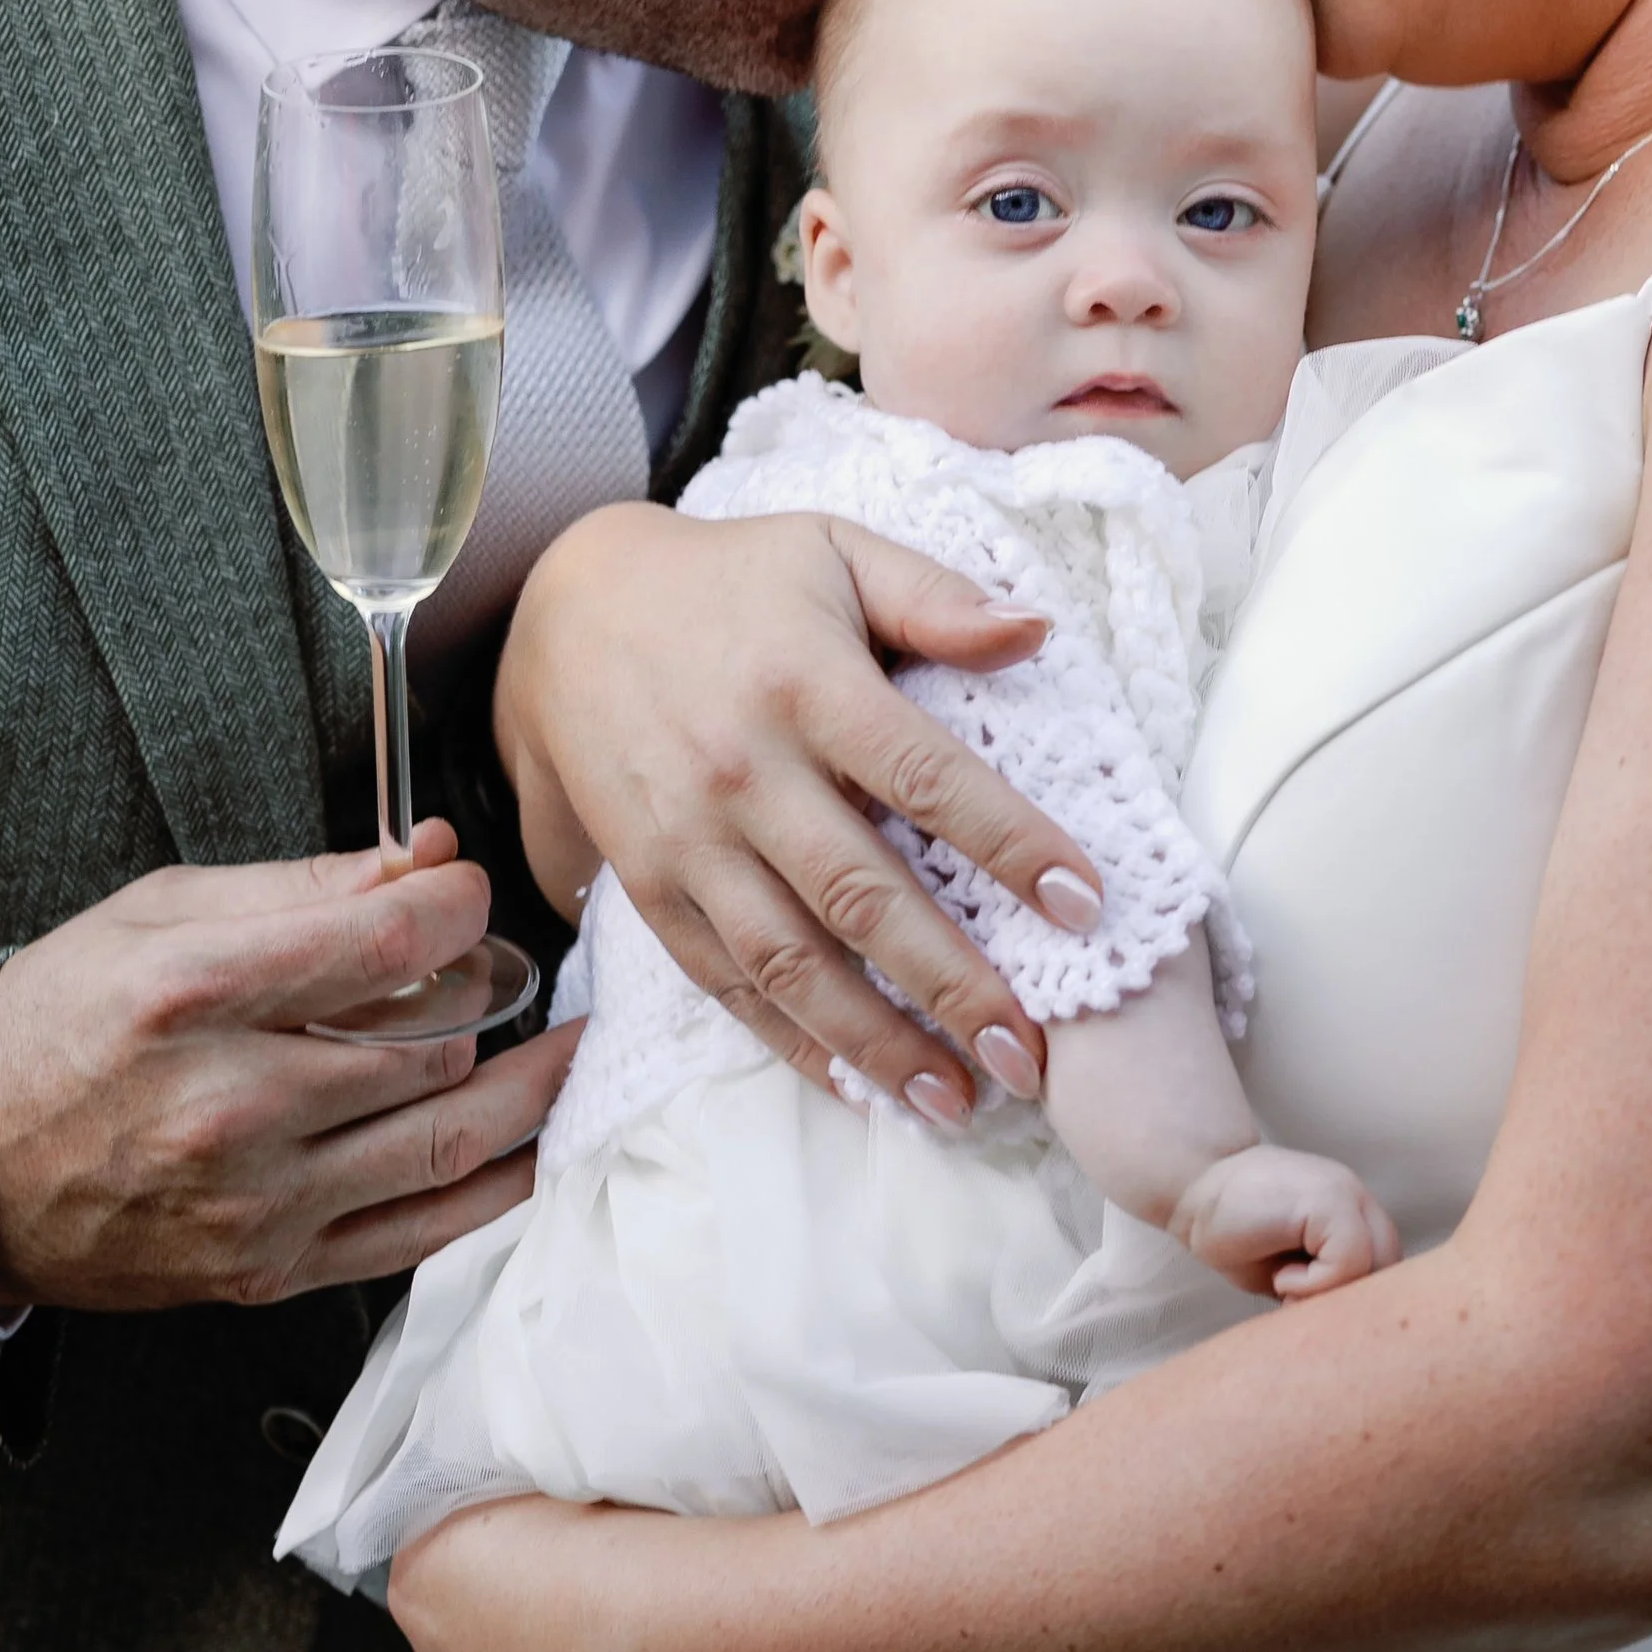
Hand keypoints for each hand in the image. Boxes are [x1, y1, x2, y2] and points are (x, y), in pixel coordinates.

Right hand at [0, 824, 577, 1312]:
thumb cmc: (64, 1023)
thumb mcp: (163, 913)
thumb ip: (307, 883)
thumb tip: (428, 856)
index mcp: (195, 997)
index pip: (388, 941)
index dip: (459, 902)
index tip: (467, 891)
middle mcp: (229, 1106)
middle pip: (430, 1041)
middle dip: (488, 988)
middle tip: (501, 962)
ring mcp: (255, 1203)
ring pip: (446, 1137)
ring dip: (528, 1085)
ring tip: (565, 1042)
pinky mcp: (269, 1271)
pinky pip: (421, 1231)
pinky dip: (498, 1183)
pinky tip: (532, 1138)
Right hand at [495, 504, 1110, 1119]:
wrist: (567, 608)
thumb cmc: (732, 579)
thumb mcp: (833, 548)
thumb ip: (935, 596)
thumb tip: (1038, 630)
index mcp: (806, 684)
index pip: (925, 776)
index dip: (1010, 842)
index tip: (1084, 901)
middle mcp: (746, 771)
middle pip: (861, 896)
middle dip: (953, 987)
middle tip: (1032, 1057)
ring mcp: (690, 838)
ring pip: (790, 961)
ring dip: (876, 1041)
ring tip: (956, 1102)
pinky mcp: (650, 884)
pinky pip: (723, 980)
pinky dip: (788, 1040)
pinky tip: (854, 1086)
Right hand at [1169, 1146, 1401, 1299]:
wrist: (1192, 1188)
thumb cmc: (1236, 1234)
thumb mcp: (1291, 1270)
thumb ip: (1329, 1285)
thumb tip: (1355, 1334)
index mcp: (1356, 1218)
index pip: (1392, 1277)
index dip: (1359, 1308)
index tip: (1314, 1316)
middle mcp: (1360, 1202)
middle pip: (1393, 1275)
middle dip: (1352, 1306)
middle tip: (1300, 1308)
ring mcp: (1348, 1196)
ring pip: (1378, 1269)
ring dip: (1332, 1294)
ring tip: (1288, 1289)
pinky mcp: (1329, 1199)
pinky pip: (1349, 1262)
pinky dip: (1315, 1283)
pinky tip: (1280, 1275)